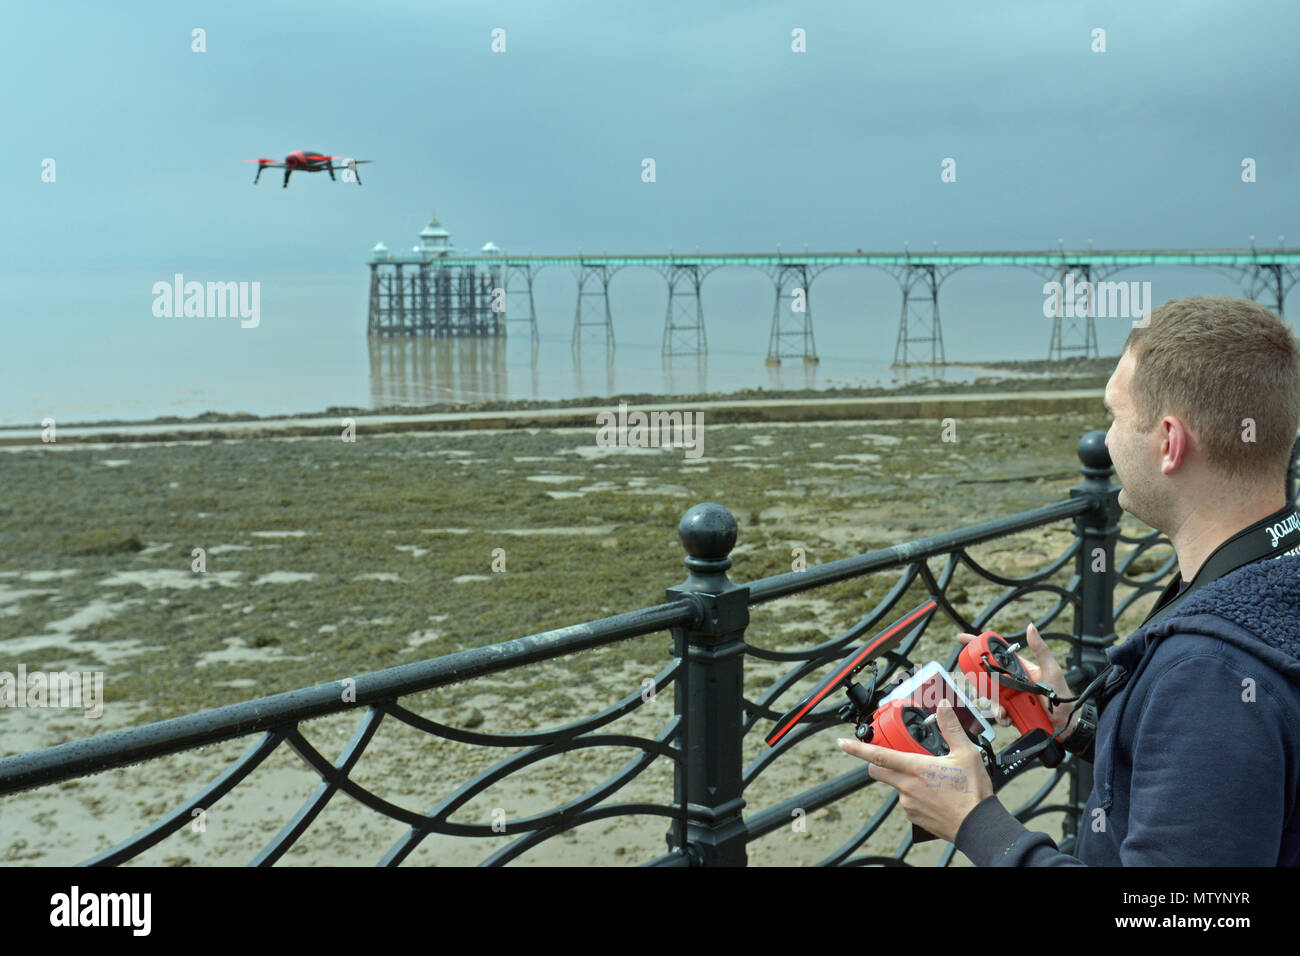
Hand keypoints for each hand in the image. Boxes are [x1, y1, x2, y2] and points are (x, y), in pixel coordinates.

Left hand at [837, 700, 994, 842]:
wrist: (978, 826)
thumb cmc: (972, 793)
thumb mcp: (966, 754)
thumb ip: (950, 728)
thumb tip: (942, 707)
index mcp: (915, 768)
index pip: (878, 755)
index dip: (857, 749)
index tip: (842, 743)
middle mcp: (906, 786)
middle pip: (878, 770)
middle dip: (879, 761)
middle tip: (895, 757)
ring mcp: (908, 803)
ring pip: (895, 785)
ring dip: (902, 779)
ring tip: (929, 779)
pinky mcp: (913, 816)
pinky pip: (906, 801)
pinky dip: (913, 794)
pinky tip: (933, 794)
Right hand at [958, 622, 1075, 736]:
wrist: (1066, 722)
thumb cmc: (1062, 694)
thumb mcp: (1051, 669)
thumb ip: (1040, 649)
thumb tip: (1031, 628)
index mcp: (1017, 667)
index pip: (995, 653)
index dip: (978, 646)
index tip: (962, 640)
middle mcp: (1010, 680)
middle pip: (986, 677)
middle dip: (980, 684)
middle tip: (982, 690)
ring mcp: (1009, 696)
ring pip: (989, 696)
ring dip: (993, 704)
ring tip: (1002, 710)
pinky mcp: (1011, 710)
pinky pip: (998, 713)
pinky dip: (1000, 717)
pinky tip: (1008, 717)